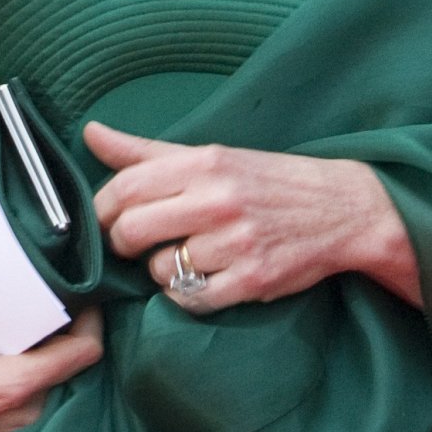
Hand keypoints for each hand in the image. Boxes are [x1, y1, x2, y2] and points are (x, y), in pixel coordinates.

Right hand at [0, 222, 102, 431]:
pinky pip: (25, 405)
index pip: (85, 353)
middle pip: (68, 368)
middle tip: (49, 301)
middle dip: (62, 335)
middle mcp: (23, 414)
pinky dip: (21, 379)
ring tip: (24, 323)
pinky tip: (0, 354)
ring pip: (48, 388)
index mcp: (17, 385)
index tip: (84, 296)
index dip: (91, 321)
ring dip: (41, 358)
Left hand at [85, 121, 420, 313]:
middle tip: (134, 244)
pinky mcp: (252, 280)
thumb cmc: (266, 180)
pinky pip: (191, 298)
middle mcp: (218, 199)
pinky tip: (202, 277)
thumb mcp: (210, 155)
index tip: (109, 218)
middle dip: (122, 243)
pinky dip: (186, 293)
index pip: (124, 187)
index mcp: (205, 162)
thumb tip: (90, 133)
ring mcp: (236, 242)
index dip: (103, 210)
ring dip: (160, 269)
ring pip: (160, 269)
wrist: (341, 208)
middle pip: (132, 231)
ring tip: (182, 256)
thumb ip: (145, 151)